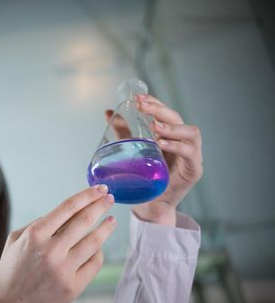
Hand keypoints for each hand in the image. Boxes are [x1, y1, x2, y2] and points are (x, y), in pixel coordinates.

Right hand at [0, 186, 116, 302]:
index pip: (68, 207)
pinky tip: (99, 245)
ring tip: (111, 220)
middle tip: (109, 198)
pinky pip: (94, 263)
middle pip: (85, 220)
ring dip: (106, 227)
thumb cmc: (12, 271)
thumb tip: (62, 215)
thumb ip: (37, 224)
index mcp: (35, 235)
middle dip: (101, 205)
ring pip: (94, 241)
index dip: (87, 195)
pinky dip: (98, 251)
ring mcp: (64, 269)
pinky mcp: (74, 286)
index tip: (99, 188)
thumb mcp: (15, 240)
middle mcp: (51, 250)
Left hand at [106, 94, 202, 225]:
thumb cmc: (144, 178)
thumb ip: (123, 132)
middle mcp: (184, 142)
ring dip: (172, 127)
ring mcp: (192, 156)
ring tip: (155, 126)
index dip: (155, 102)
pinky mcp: (194, 170)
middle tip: (143, 106)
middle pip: (178, 119)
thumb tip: (108, 112)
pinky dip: (177, 146)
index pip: (166, 113)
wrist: (151, 206)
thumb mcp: (132, 151)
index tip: (139, 97)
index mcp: (171, 136)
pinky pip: (191, 154)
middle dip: (160, 110)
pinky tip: (162, 144)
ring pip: (191, 133)